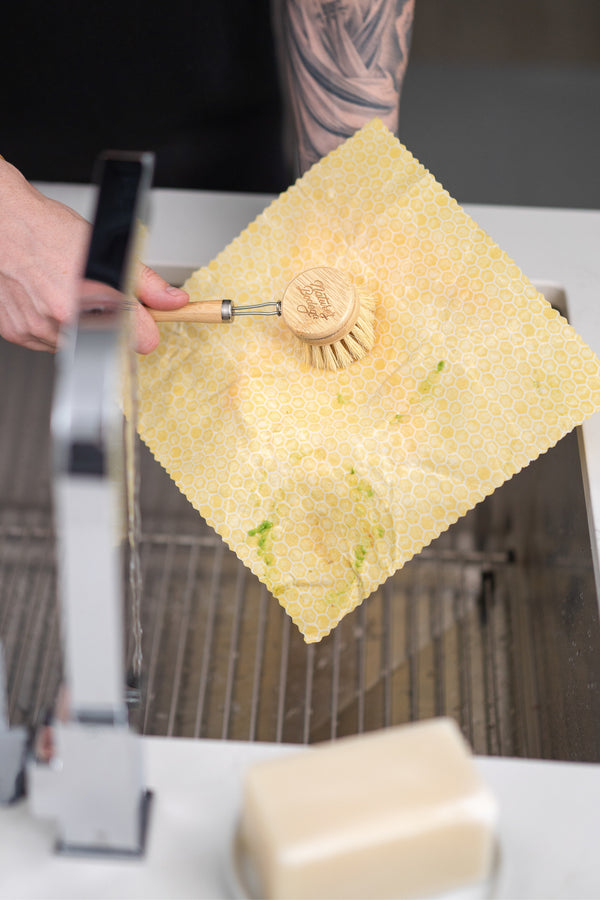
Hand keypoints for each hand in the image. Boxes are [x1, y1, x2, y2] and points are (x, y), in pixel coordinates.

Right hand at [0, 158, 187, 352]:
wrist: (3, 223)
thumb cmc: (49, 230)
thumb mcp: (109, 250)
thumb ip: (146, 283)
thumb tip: (174, 301)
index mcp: (92, 299)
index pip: (141, 340)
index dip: (144, 327)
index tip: (141, 318)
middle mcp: (63, 319)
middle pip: (107, 343)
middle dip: (108, 323)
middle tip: (91, 292)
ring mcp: (38, 329)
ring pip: (77, 346)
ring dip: (79, 327)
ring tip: (65, 292)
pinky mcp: (19, 334)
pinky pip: (48, 343)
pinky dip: (52, 327)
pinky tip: (47, 300)